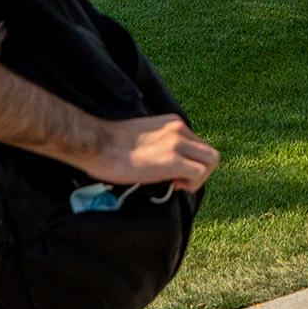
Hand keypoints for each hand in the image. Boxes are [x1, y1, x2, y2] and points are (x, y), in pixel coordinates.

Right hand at [87, 114, 219, 190]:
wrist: (96, 144)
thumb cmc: (111, 145)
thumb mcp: (145, 137)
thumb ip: (162, 144)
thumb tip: (169, 165)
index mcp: (173, 123)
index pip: (199, 145)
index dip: (191, 162)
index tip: (173, 173)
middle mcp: (179, 129)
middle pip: (210, 153)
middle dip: (199, 171)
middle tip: (178, 181)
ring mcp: (177, 143)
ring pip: (211, 161)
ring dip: (198, 178)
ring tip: (176, 183)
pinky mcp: (172, 160)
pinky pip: (200, 173)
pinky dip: (192, 184)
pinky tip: (172, 185)